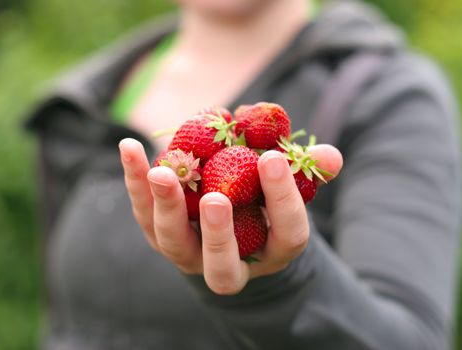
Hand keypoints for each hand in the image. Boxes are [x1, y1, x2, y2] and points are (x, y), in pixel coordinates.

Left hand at [118, 138, 342, 294]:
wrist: (230, 223)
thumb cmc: (264, 202)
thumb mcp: (289, 188)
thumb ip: (308, 172)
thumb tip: (332, 157)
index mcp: (270, 251)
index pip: (286, 233)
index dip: (283, 199)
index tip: (273, 159)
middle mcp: (227, 264)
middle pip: (220, 264)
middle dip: (218, 233)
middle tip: (217, 198)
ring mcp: (188, 253)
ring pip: (172, 242)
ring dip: (165, 207)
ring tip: (160, 171)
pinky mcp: (158, 232)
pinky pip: (142, 211)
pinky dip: (134, 181)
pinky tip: (130, 147)